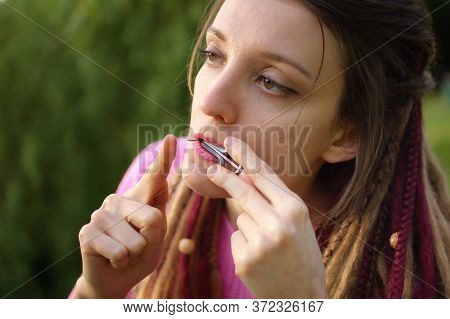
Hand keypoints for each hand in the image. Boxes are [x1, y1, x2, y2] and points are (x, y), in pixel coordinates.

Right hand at [75, 135, 176, 297]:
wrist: (115, 279)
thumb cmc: (140, 254)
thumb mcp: (157, 236)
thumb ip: (158, 212)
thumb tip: (163, 178)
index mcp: (139, 198)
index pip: (154, 176)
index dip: (164, 158)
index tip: (172, 140)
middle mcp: (118, 199)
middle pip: (153, 219)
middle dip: (151, 243)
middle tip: (138, 248)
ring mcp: (101, 214)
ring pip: (136, 241)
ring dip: (135, 256)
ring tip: (124, 254)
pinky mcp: (88, 232)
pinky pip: (120, 253)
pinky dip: (121, 263)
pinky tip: (111, 259)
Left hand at [206, 137, 326, 297]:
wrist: (303, 295)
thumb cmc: (302, 254)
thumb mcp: (298, 222)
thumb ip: (275, 199)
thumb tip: (247, 176)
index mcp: (295, 209)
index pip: (264, 175)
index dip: (245, 157)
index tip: (230, 143)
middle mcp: (278, 223)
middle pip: (243, 191)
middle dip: (225, 176)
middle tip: (210, 167)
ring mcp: (261, 243)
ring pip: (240, 218)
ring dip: (248, 227)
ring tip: (269, 247)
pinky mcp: (245, 260)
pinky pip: (237, 238)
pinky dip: (244, 245)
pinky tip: (260, 259)